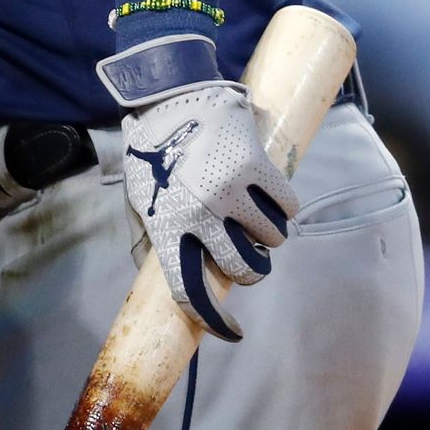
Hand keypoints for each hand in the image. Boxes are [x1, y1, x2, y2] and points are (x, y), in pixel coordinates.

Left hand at [99, 36, 297, 342]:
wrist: (169, 96)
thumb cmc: (153, 152)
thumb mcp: (141, 198)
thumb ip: (153, 238)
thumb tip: (169, 282)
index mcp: (165, 225)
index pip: (188, 290)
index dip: (213, 321)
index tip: (232, 333)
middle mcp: (198, 214)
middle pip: (244, 270)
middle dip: (250, 268)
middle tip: (247, 254)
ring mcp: (229, 191)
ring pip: (272, 240)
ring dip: (268, 233)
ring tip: (252, 214)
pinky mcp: (256, 167)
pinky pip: (289, 206)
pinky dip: (285, 206)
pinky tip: (269, 193)